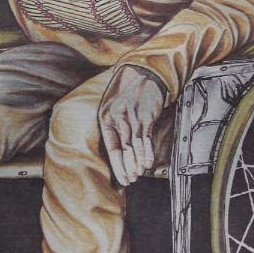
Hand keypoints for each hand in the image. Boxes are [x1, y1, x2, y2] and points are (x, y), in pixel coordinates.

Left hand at [98, 65, 167, 186]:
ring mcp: (133, 117)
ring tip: (138, 175)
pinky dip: (147, 152)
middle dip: (127, 168)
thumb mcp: (111, 106)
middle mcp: (118, 119)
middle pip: (123, 149)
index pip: (111, 147)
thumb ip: (112, 125)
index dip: (117, 165)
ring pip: (135, 146)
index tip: (121, 178)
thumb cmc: (126, 90)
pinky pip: (146, 138)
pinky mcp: (147, 116)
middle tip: (130, 180)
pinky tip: (147, 163)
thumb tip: (117, 148)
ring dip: (137, 163)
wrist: (143, 72)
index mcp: (106, 118)